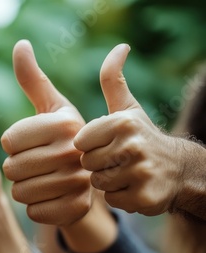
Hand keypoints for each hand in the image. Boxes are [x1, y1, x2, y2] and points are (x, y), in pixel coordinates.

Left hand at [1, 40, 91, 225]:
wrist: (97, 176)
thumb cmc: (65, 137)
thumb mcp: (53, 106)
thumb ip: (33, 79)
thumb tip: (20, 44)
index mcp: (66, 123)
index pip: (9, 141)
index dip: (12, 144)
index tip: (28, 143)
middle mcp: (76, 151)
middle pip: (12, 168)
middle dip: (15, 168)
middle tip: (32, 165)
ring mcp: (80, 183)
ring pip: (20, 193)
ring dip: (23, 188)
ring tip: (40, 180)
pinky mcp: (78, 209)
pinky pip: (34, 213)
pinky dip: (35, 208)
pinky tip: (49, 198)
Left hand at [74, 44, 182, 215]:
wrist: (178, 169)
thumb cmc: (141, 136)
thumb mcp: (127, 107)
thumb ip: (113, 79)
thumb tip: (120, 47)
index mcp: (122, 123)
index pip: (80, 142)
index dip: (90, 145)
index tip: (107, 143)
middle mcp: (133, 146)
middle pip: (87, 164)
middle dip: (97, 164)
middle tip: (117, 160)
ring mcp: (140, 173)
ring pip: (98, 183)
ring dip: (107, 181)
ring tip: (124, 172)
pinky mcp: (143, 198)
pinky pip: (112, 200)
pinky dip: (119, 197)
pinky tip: (133, 187)